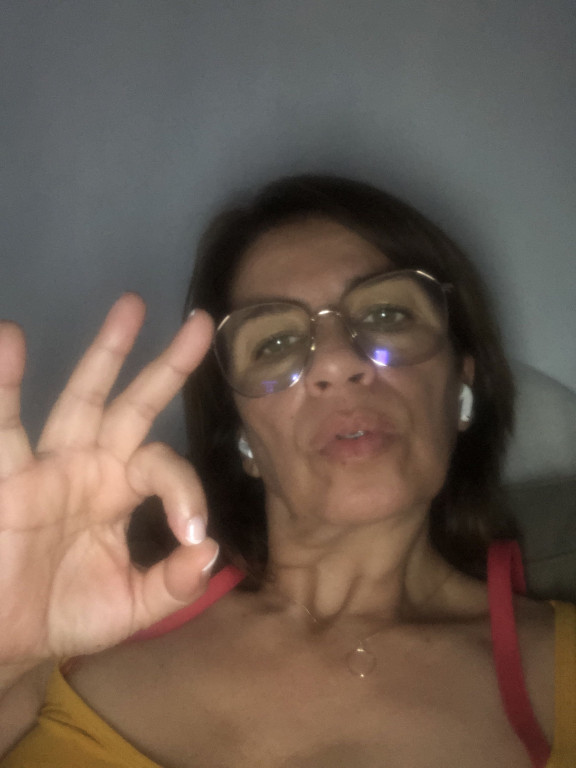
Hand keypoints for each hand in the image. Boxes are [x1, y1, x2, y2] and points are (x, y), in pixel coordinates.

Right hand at [0, 295, 218, 665]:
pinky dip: (5, 386)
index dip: (186, 492)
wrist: (8, 640)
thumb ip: (173, 584)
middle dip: (167, 365)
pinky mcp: (9, 477)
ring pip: (80, 398)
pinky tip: (10, 340)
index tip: (193, 533)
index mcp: (121, 489)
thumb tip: (211, 551)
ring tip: (132, 307)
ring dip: (106, 354)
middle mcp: (91, 465)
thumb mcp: (132, 605)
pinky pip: (5, 428)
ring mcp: (49, 465)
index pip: (164, 466)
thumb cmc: (66, 614)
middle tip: (202, 323)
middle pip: (135, 404)